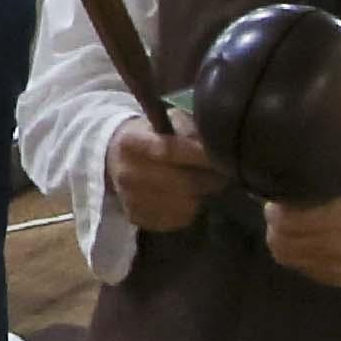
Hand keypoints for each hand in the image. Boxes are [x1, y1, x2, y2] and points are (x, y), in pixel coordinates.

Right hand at [104, 120, 228, 235]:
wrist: (117, 159)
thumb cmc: (152, 136)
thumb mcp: (168, 121)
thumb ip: (191, 131)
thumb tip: (217, 145)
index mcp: (131, 143)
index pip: (170, 150)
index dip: (201, 155)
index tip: (223, 156)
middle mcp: (126, 173)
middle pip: (183, 183)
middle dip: (210, 179)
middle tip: (224, 173)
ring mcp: (130, 199)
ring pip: (185, 204)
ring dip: (201, 195)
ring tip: (205, 184)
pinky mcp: (137, 218)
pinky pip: (178, 219)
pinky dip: (189, 209)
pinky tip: (188, 197)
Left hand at [263, 171, 340, 289]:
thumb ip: (322, 185)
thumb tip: (292, 184)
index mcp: (339, 223)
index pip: (286, 224)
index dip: (275, 210)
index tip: (276, 200)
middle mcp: (335, 251)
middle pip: (281, 244)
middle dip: (274, 226)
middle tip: (277, 212)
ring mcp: (337, 269)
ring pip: (288, 258)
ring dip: (283, 241)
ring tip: (288, 227)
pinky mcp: (340, 280)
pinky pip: (305, 269)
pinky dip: (298, 255)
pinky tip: (305, 241)